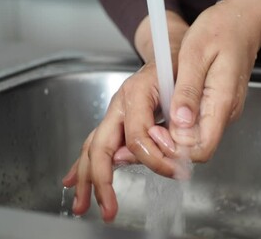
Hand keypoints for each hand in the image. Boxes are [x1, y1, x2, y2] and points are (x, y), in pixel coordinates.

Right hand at [62, 11, 188, 221]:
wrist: (170, 53)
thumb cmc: (179, 68)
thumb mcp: (186, 87)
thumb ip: (177, 117)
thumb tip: (163, 149)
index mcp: (136, 93)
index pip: (138, 137)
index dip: (156, 158)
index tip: (176, 171)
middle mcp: (119, 104)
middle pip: (101, 146)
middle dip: (101, 180)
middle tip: (107, 207)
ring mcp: (114, 113)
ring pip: (92, 148)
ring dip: (86, 178)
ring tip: (80, 204)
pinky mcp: (115, 120)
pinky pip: (95, 144)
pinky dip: (84, 164)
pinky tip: (74, 180)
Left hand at [168, 0, 260, 161]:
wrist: (241, 24)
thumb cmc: (220, 32)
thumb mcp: (195, 54)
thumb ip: (188, 91)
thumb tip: (180, 123)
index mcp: (222, 102)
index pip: (202, 148)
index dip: (176, 149)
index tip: (155, 132)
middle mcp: (225, 113)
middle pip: (198, 149)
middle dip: (171, 146)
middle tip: (150, 127)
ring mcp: (223, 112)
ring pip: (196, 141)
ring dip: (173, 136)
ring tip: (157, 119)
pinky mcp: (218, 108)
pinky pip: (198, 128)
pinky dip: (180, 126)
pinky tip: (169, 112)